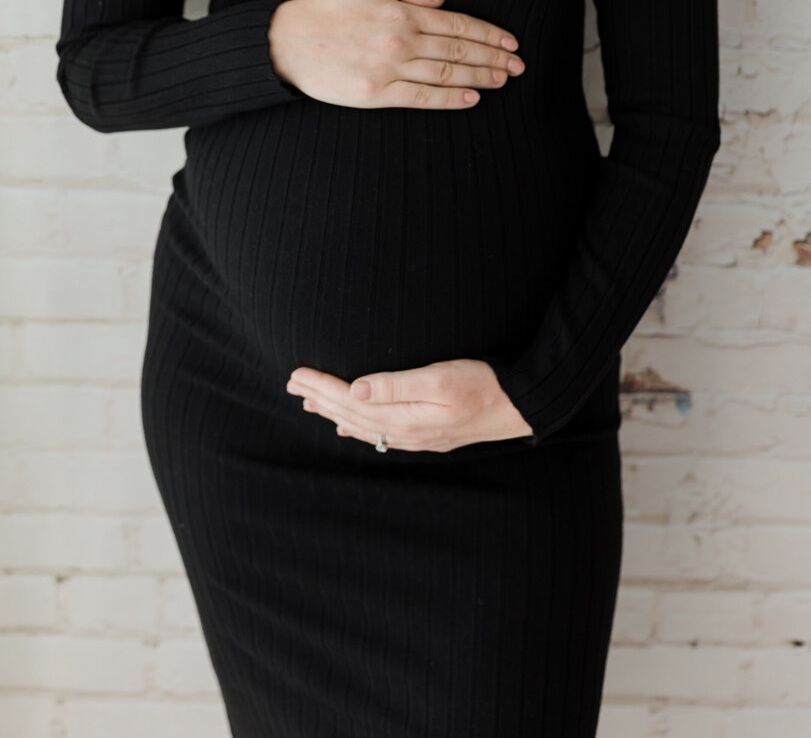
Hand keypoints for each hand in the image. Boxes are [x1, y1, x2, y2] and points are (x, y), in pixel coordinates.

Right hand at [266, 0, 524, 109]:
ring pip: (447, 75)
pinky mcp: (376, 94)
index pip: (457, 24)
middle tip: (519, 65)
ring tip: (504, 79)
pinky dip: (450, 99)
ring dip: (481, 77)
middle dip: (494, 57)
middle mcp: (400, 41)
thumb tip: (440, 0)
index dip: (488, 33)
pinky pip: (422, 98)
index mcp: (400, 12)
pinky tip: (472, 97)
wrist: (283, 42)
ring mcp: (389, 70)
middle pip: (459, 51)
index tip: (511, 41)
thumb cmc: (322, 9)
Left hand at [286, 358, 533, 451]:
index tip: (296, 373)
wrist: (519, 405)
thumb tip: (354, 390)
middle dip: (318, 399)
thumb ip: (396, 385)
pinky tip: (349, 426)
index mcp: (403, 418)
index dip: (320, 387)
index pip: (349, 401)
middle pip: (350, 415)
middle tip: (291, 384)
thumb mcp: (439, 378)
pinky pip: (380, 434)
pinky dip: (358, 427)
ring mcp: (415, 437)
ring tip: (308, 403)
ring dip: (333, 413)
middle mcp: (404, 433)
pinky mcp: (425, 434)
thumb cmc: (482, 385)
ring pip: (362, 426)